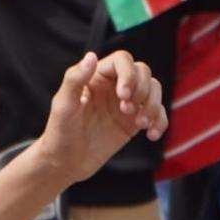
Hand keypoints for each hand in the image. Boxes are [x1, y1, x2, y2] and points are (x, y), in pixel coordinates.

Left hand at [30, 51, 166, 186]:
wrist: (65, 163)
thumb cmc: (59, 132)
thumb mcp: (63, 105)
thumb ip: (74, 80)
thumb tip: (91, 56)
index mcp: (96, 77)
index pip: (122, 60)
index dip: (128, 74)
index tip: (123, 95)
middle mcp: (113, 87)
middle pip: (143, 72)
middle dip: (142, 90)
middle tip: (127, 111)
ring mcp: (125, 104)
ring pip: (154, 89)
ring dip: (153, 105)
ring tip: (141, 124)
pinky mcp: (133, 123)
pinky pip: (157, 114)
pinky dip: (160, 121)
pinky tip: (151, 134)